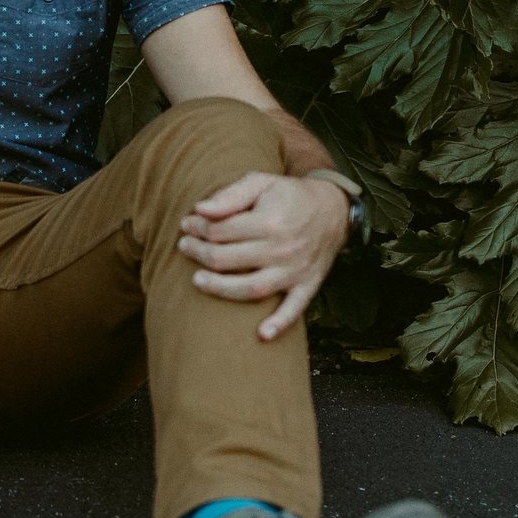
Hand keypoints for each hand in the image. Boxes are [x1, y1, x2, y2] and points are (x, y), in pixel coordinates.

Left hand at [175, 172, 349, 341]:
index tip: (186, 225)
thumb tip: (200, 209)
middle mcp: (283, 248)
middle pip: (228, 259)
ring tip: (197, 281)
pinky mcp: (307, 285)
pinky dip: (280, 324)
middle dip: (200, 253)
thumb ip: (230, 194)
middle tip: (184, 247)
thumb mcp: (262, 182)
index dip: (198, 228)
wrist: (333, 209)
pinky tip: (262, 335)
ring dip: (221, 289)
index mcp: (270, 221)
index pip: (221, 231)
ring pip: (251, 288)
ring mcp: (295, 270)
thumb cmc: (289, 195)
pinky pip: (294, 309)